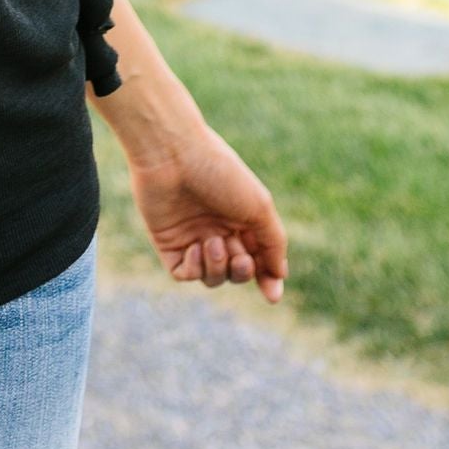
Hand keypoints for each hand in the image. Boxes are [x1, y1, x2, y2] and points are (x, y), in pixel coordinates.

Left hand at [126, 123, 287, 301]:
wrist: (173, 154)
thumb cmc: (219, 174)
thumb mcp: (258, 207)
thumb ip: (273, 243)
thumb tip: (280, 275)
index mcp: (242, 220)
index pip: (258, 259)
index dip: (266, 279)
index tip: (272, 295)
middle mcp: (218, 230)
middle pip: (236, 272)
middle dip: (242, 271)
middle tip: (240, 257)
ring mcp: (192, 237)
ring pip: (212, 277)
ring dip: (218, 268)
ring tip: (213, 242)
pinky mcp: (167, 243)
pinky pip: (185, 273)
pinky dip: (195, 268)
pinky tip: (195, 247)